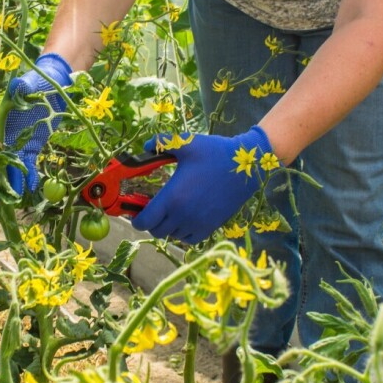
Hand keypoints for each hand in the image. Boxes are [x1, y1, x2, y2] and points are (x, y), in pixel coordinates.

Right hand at [0, 53, 72, 202]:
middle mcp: (5, 132)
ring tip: (8, 200)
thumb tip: (17, 86)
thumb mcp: (28, 82)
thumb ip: (21, 87)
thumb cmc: (37, 81)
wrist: (54, 85)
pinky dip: (29, 175)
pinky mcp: (32, 145)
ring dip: (10, 181)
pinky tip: (29, 188)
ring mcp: (18, 140)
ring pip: (11, 164)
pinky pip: (28, 163)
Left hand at [131, 126, 272, 243]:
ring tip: (169, 211)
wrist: (246, 167)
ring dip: (167, 227)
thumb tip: (148, 146)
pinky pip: (189, 239)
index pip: (144, 222)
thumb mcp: (186, 143)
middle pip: (156, 231)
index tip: (135, 212)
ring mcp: (198, 224)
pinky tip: (184, 218)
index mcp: (172, 198)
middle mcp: (183, 216)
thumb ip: (162, 143)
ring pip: (172, 235)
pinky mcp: (211, 227)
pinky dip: (183, 233)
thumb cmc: (214, 153)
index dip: (136, 219)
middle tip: (151, 209)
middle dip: (150, 222)